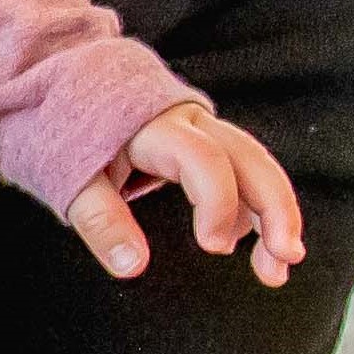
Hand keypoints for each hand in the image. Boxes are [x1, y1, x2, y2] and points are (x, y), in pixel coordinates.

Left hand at [71, 102, 301, 285]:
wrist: (67, 85)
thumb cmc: (67, 132)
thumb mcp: (71, 177)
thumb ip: (100, 220)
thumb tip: (131, 266)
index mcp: (154, 125)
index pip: (203, 159)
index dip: (217, 202)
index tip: (215, 248)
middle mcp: (190, 122)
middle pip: (249, 157)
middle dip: (275, 207)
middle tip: (286, 258)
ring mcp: (204, 130)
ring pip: (256, 166)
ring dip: (275, 213)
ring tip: (278, 268)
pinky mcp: (207, 144)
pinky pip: (243, 174)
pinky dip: (256, 210)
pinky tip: (256, 250)